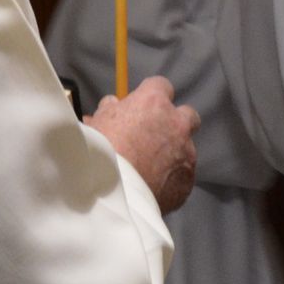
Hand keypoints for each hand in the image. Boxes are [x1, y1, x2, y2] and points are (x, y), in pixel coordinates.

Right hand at [87, 78, 200, 213]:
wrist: (111, 197)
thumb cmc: (97, 155)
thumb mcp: (95, 125)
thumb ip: (109, 111)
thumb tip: (113, 105)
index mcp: (153, 103)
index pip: (160, 85)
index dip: (151, 96)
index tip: (141, 108)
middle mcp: (177, 124)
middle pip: (186, 115)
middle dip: (174, 123)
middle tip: (154, 136)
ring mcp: (187, 153)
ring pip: (186, 148)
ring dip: (172, 153)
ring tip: (150, 169)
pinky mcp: (188, 181)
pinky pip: (183, 175)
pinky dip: (171, 179)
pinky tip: (153, 187)